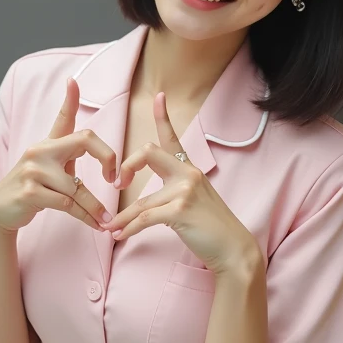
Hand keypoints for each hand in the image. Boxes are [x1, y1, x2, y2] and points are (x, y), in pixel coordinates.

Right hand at [0, 77, 116, 233]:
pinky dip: (85, 216)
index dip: (69, 99)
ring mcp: (33, 170)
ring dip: (95, 207)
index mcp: (47, 144)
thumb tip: (93, 148)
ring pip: (77, 188)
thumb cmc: (33, 188)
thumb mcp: (49, 168)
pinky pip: (68, 205)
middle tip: (116, 180)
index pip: (63, 118)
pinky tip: (95, 223)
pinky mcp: (30, 192)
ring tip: (107, 219)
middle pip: (85, 140)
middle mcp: (39, 150)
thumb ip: (69, 156)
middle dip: (107, 157)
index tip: (72, 81)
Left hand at [103, 91, 259, 274]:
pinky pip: (144, 218)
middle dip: (126, 166)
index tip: (158, 96)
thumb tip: (149, 199)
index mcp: (189, 168)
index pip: (173, 137)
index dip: (163, 116)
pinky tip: (119, 235)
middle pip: (148, 153)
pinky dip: (128, 228)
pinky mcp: (180, 211)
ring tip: (110, 227)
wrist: (233, 247)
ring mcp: (184, 191)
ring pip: (141, 200)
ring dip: (122, 217)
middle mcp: (187, 173)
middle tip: (117, 184)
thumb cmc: (212, 226)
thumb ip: (175, 190)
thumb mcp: (196, 198)